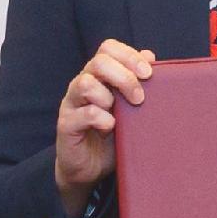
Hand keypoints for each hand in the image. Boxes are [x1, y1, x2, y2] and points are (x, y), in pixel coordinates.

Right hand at [53, 39, 155, 209]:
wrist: (91, 168)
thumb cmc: (113, 135)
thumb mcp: (130, 108)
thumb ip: (138, 82)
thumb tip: (149, 55)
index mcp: (98, 76)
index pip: (108, 48)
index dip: (129, 55)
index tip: (149, 73)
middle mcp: (82, 84)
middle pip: (98, 62)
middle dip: (124, 77)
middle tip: (140, 98)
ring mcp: (72, 104)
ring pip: (85, 83)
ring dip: (109, 97)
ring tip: (121, 114)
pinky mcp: (66, 125)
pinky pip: (84, 114)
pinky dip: (102, 120)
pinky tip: (111, 128)